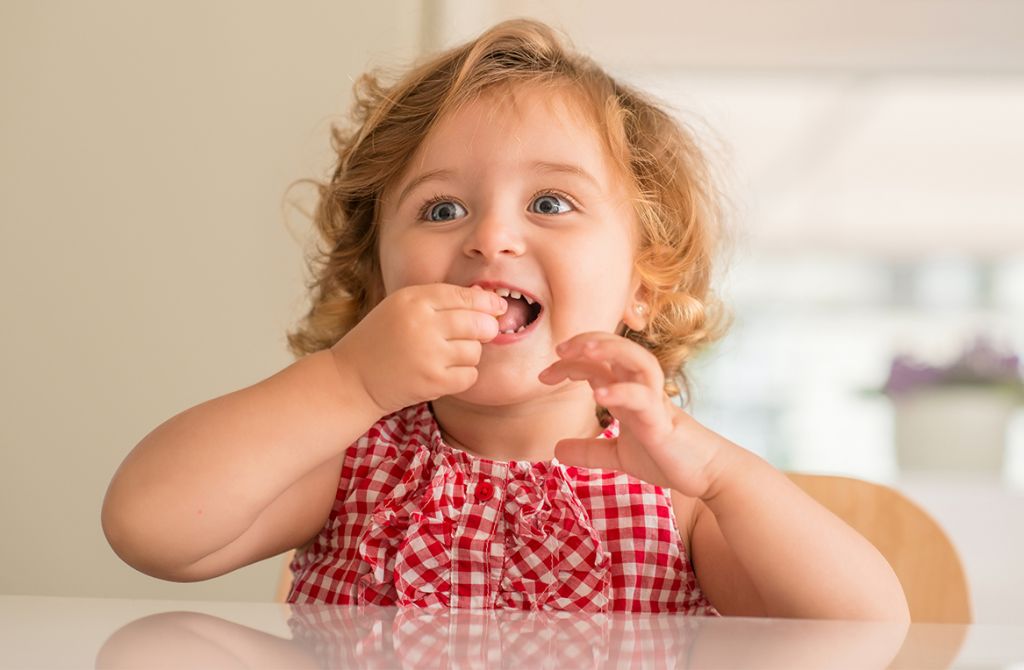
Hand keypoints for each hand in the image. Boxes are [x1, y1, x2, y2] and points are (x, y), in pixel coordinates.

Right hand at [331, 284, 506, 416]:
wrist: (351, 379)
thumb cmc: (379, 341)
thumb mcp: (400, 307)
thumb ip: (438, 301)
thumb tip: (484, 299)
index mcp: (413, 299)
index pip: (464, 296)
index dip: (487, 302)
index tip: (497, 307)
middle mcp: (422, 323)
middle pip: (478, 323)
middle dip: (485, 328)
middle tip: (481, 333)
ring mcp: (428, 354)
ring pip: (475, 350)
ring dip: (468, 355)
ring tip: (447, 356)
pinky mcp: (433, 381)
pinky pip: (469, 375)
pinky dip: (462, 376)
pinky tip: (444, 373)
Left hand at [538, 332, 722, 498]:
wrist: (706, 475)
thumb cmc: (668, 459)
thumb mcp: (619, 456)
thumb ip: (590, 450)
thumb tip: (557, 448)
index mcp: (629, 392)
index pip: (598, 363)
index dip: (570, 363)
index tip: (544, 376)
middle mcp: (642, 389)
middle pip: (618, 348)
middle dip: (588, 341)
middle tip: (559, 350)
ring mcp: (654, 401)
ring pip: (637, 359)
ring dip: (610, 349)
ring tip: (582, 350)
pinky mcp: (663, 421)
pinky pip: (643, 397)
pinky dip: (621, 392)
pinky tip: (599, 395)